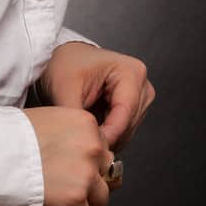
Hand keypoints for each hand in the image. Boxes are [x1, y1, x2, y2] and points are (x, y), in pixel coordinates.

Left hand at [36, 42, 155, 152]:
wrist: (64, 59)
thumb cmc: (65, 65)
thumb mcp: (64, 89)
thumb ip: (77, 117)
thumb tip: (85, 141)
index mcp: (131, 72)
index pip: (124, 114)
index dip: (108, 134)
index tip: (92, 146)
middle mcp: (141, 85)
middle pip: (128, 125)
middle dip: (105, 136)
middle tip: (81, 140)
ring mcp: (140, 97)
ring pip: (126, 131)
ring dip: (106, 136)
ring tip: (83, 130)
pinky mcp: (134, 108)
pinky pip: (123, 130)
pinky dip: (107, 133)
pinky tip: (91, 127)